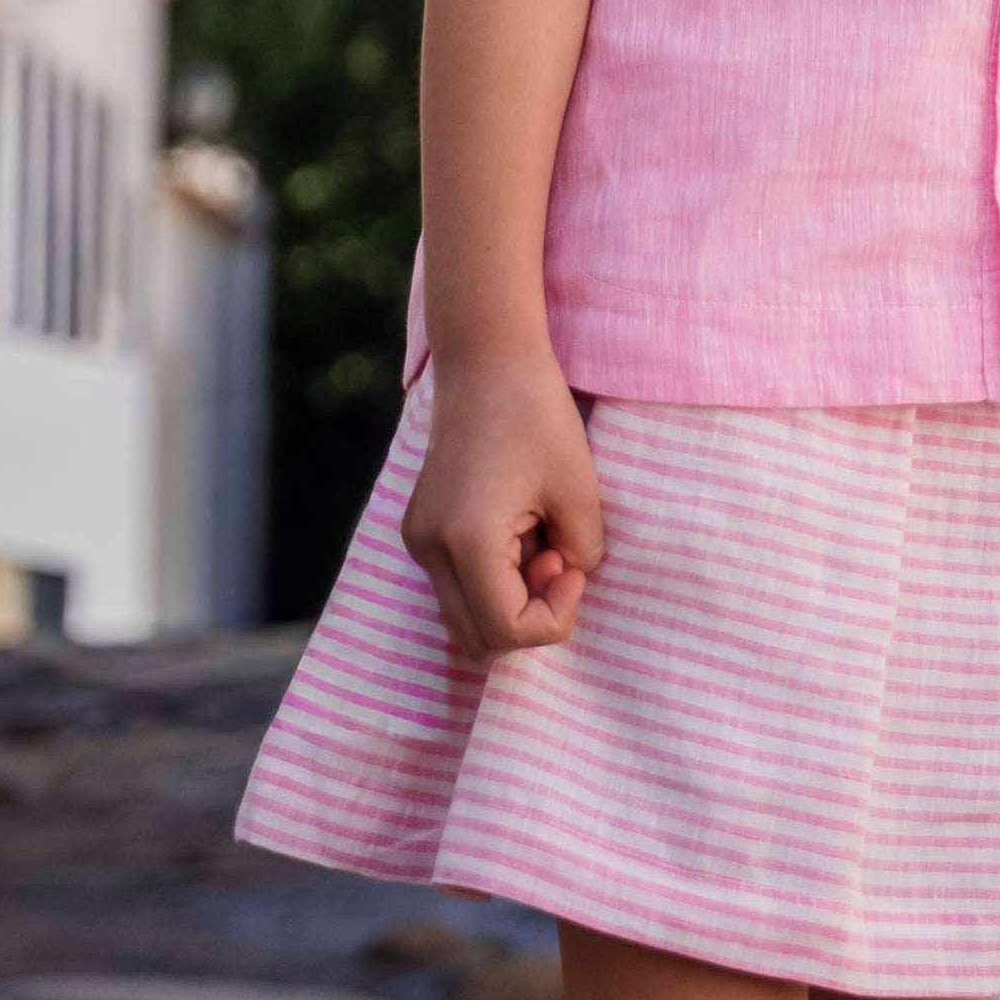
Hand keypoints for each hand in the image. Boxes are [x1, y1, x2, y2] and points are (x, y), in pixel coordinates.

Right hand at [401, 351, 605, 663]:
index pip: (505, 631)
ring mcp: (418, 540)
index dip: (553, 618)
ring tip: (543, 544)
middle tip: (559, 560)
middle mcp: (429, 548)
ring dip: (511, 601)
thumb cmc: (536, 413)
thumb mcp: (579, 489)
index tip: (574, 566)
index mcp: (465, 540)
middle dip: (529, 618)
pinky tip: (523, 532)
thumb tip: (564, 581)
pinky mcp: (422, 528)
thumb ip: (581, 554)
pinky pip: (459, 585)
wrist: (486, 359)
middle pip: (477, 640)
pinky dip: (494, 580)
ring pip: (465, 617)